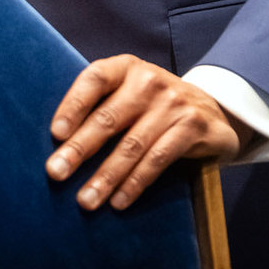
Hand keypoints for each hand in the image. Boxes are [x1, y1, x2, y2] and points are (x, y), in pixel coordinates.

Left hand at [46, 55, 240, 210]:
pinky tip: (119, 200)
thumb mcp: (130, 94)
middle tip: (56, 172)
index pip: (95, 79)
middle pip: (109, 117)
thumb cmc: (154, 106)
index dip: (73, 105)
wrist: (212, 111)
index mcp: (127, 67)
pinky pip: (157, 159)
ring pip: (132, 145)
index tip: (56, 134)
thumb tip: (59, 144)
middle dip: (80, 149)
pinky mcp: (192, 126)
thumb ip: (101, 106)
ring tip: (86, 200)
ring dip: (106, 176)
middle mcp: (150, 80)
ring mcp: (173, 103)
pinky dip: (135, 183)